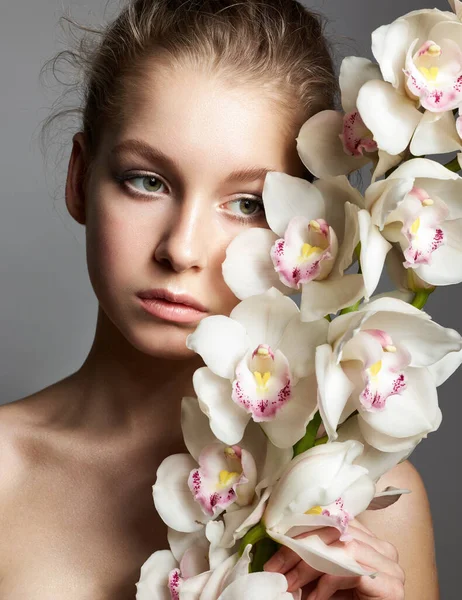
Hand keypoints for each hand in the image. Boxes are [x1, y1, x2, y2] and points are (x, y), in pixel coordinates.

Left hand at [263, 518, 404, 599]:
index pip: (333, 521)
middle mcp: (383, 548)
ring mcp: (390, 566)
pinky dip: (327, 584)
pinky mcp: (390, 586)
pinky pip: (352, 573)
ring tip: (290, 584)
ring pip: (342, 548)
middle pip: (336, 533)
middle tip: (275, 567)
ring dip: (309, 567)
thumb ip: (315, 554)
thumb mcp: (326, 573)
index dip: (303, 529)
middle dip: (300, 550)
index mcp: (369, 538)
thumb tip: (280, 540)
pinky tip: (314, 597)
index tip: (276, 541)